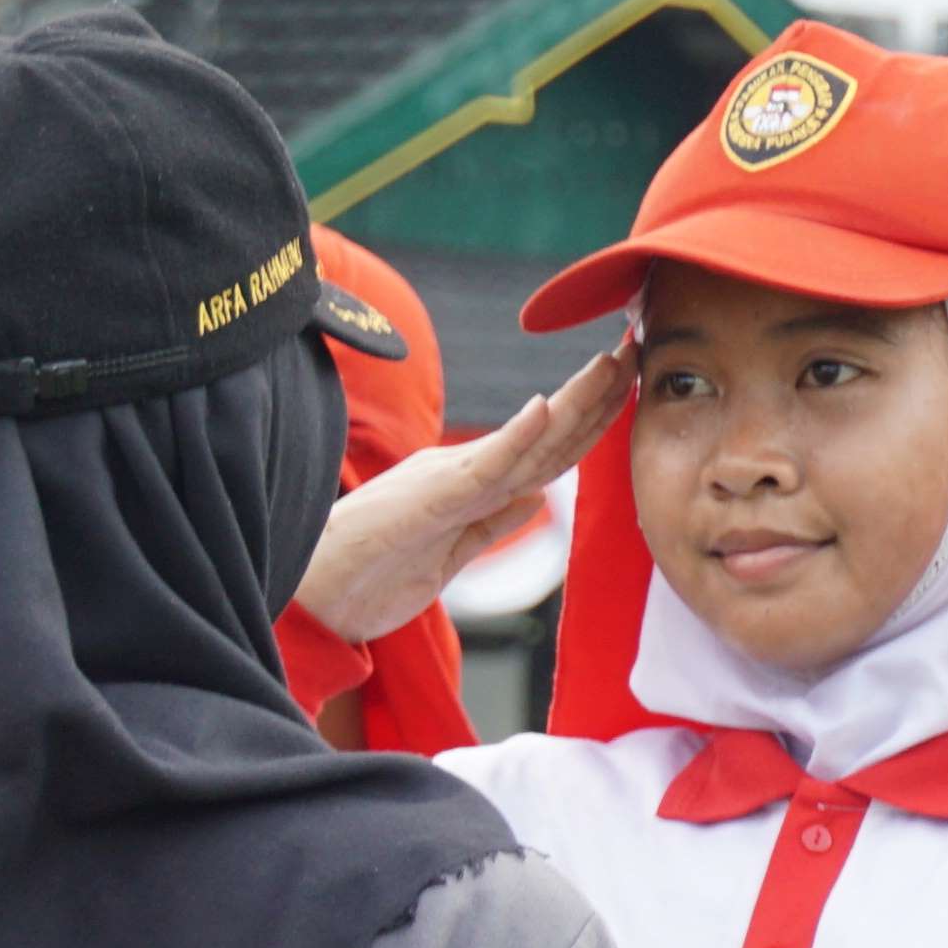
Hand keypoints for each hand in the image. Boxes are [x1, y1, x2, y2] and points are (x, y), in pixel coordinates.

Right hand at [292, 340, 628, 648]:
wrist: (311, 597)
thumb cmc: (369, 577)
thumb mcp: (447, 551)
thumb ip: (491, 522)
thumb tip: (536, 496)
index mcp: (468, 486)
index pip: (545, 450)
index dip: (590, 419)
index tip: (627, 386)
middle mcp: (462, 474)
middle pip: (547, 437)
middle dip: (596, 396)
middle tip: (636, 350)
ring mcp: (446, 483)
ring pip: (526, 443)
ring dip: (573, 404)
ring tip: (609, 366)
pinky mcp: (428, 500)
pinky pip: (482, 468)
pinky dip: (515, 438)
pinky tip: (543, 409)